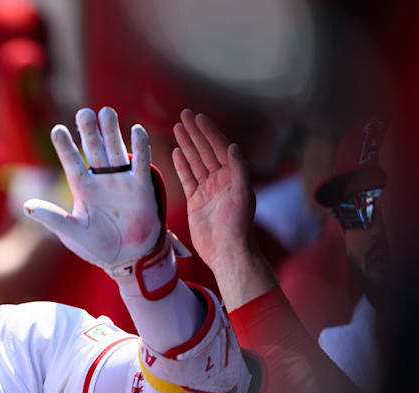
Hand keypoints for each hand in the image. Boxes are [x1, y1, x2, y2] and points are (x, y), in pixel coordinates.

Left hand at [23, 107, 160, 274]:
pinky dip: (140, 147)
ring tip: (105, 112)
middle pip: (94, 150)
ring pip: (115, 150)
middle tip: (84, 113)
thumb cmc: (97, 246)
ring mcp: (121, 181)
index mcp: (82, 188)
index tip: (57, 130)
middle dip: (89, 131)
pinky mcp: (141, 187)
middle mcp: (101, 179)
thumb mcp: (72, 232)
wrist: (127, 258)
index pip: (71, 162)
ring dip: (111, 132)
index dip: (65, 147)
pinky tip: (136, 130)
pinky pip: (141, 163)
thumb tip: (26, 206)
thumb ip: (52, 218)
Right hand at [172, 109, 274, 309]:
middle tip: (184, 115)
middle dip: (195, 132)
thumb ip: (240, 170)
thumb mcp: (243, 196)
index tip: (198, 117)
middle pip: (205, 150)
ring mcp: (207, 189)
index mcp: (234, 175)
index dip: (208, 132)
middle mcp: (221, 179)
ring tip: (177, 128)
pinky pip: (188, 178)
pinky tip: (175, 152)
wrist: (227, 251)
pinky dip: (181, 165)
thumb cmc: (238, 226)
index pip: (219, 147)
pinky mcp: (195, 200)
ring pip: (195, 161)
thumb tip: (232, 146)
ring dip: (187, 144)